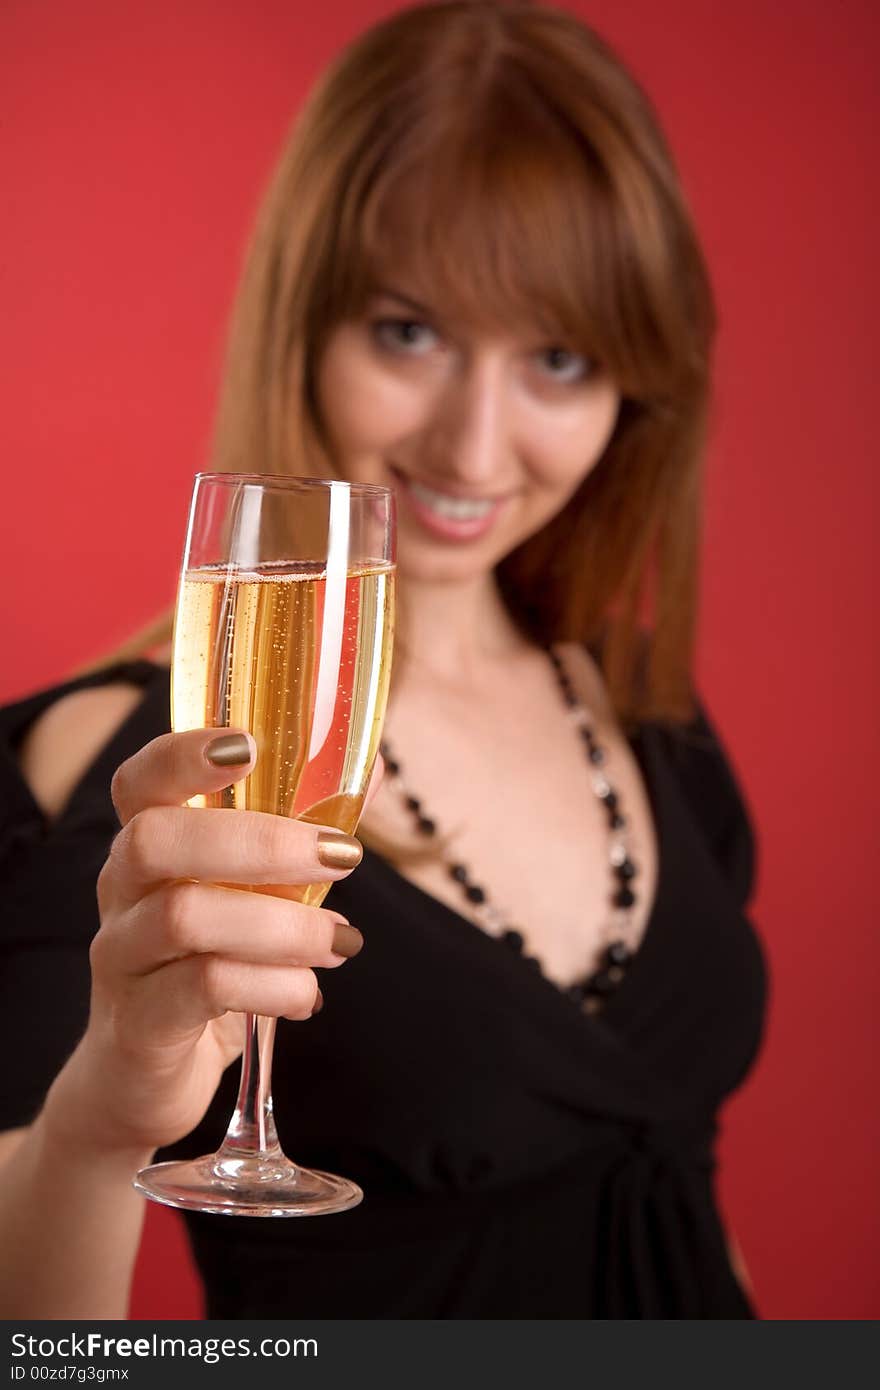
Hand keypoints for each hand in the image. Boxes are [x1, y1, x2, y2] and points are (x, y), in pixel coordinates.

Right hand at [45, 729, 381, 1158]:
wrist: (144, 1077)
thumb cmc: (210, 962)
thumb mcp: (255, 896)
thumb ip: (302, 832)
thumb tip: (369, 765)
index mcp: (147, 846)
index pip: (139, 781)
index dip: (182, 753)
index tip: (249, 744)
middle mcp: (120, 893)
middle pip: (156, 839)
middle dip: (259, 841)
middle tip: (342, 857)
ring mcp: (121, 959)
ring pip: (184, 918)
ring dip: (282, 925)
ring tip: (342, 941)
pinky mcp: (138, 1025)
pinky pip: (201, 990)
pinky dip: (271, 987)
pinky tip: (308, 995)